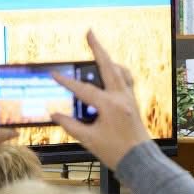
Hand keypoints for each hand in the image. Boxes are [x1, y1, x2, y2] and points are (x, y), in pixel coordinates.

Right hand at [51, 30, 152, 169]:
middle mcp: (121, 97)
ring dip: (109, 60)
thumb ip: (70, 125)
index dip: (67, 81)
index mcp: (109, 105)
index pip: (84, 89)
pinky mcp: (133, 102)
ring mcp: (129, 98)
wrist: (139, 161)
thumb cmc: (115, 152)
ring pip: (120, 71)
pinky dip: (118, 73)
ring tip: (99, 53)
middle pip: (108, 66)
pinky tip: (111, 74)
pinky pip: (127, 80)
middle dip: (97, 48)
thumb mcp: (88, 140)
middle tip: (90, 33)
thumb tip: (55, 114)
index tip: (54, 74)